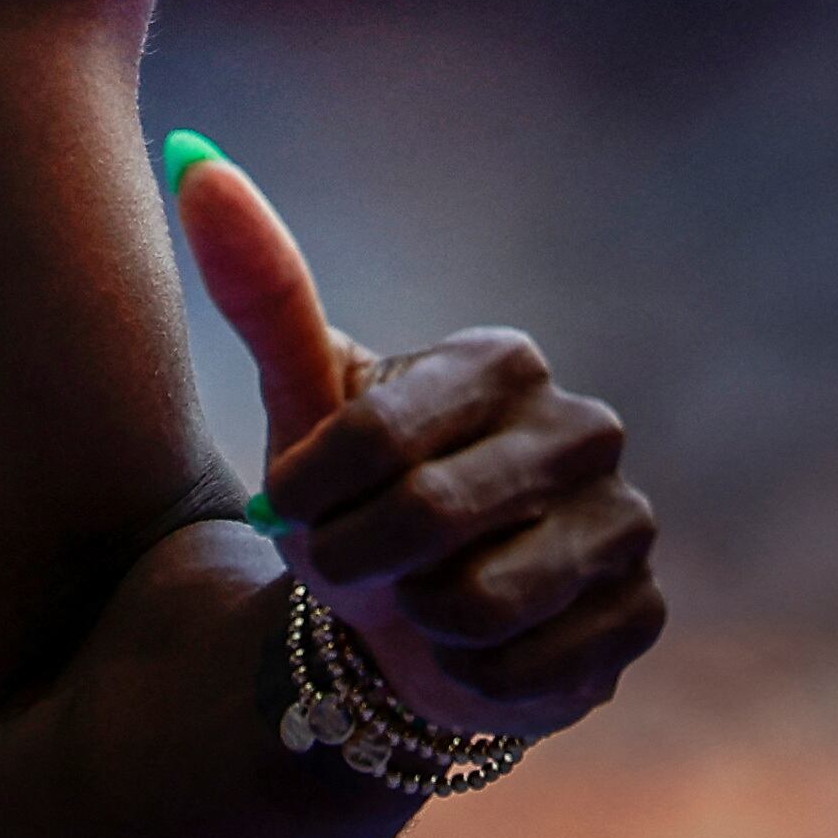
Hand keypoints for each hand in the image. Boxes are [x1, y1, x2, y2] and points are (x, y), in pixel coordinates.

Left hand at [168, 136, 663, 743]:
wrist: (407, 620)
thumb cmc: (351, 497)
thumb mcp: (302, 401)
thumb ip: (261, 290)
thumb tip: (195, 162)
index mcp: (502, 362)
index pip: (374, 433)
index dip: (307, 493)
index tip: (289, 508)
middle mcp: (584, 429)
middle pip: (427, 516)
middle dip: (355, 557)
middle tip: (346, 562)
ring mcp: (626, 523)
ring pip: (477, 601)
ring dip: (413, 617)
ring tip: (417, 597)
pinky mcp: (642, 617)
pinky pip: (523, 668)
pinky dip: (468, 675)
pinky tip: (471, 649)